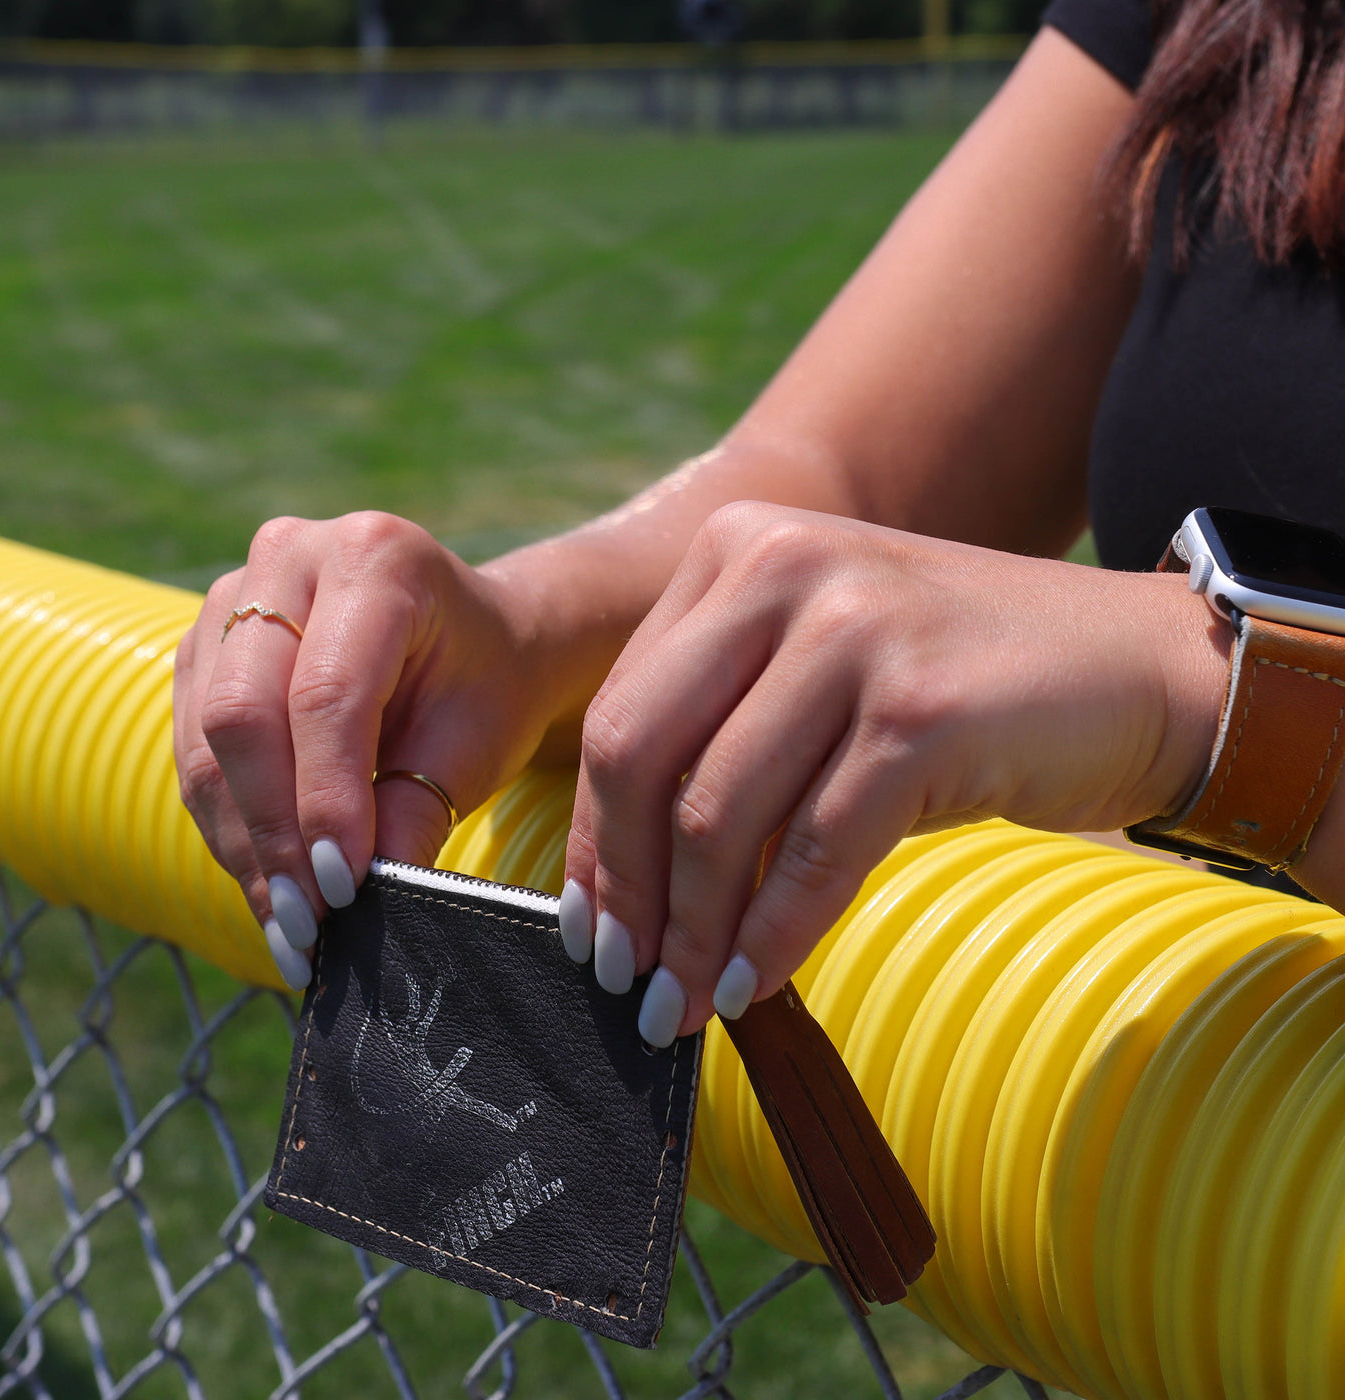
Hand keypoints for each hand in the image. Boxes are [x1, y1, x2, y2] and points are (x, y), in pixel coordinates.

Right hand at [173, 512, 553, 987]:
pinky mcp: (207, 641)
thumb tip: (359, 903)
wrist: (477, 641)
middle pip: (245, 711)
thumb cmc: (488, 685)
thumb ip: (416, 811)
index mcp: (376, 558)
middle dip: (272, 831)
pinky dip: (229, 822)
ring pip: (207, 736)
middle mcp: (292, 556)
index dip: (324, 802)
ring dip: (243, 841)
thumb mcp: (476, 743)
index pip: (326, 696)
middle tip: (304, 923)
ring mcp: (236, 593)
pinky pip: (195, 743)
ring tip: (285, 924)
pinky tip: (265, 880)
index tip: (341, 891)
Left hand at [560, 501, 1232, 1045]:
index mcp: (741, 551)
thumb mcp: (824, 669)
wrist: (1139, 668)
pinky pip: (815, 852)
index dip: (594, 835)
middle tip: (627, 978)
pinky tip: (755, 989)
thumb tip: (632, 883)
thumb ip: (729, 732)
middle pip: (640, 756)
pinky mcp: (919, 713)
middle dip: (626, 888)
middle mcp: (785, 570)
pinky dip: (775, 936)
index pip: (621, 710)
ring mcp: (855, 633)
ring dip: (695, 932)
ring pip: (720, 813)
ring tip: (686, 1004)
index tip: (592, 926)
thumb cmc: (963, 685)